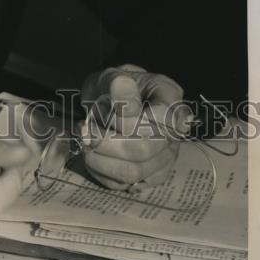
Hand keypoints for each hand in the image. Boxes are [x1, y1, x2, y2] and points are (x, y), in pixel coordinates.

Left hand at [79, 64, 187, 189]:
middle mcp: (174, 130)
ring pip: (134, 171)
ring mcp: (165, 155)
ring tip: (86, 141)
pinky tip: (93, 155)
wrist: (112, 100)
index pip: (162, 118)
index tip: (106, 109)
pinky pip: (125, 184)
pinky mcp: (151, 175)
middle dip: (106, 141)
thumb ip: (118, 84)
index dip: (129, 119)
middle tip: (84, 130)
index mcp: (169, 96)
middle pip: (143, 149)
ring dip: (101, 159)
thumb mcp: (111, 76)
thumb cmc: (114, 86)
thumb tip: (126, 99)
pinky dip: (102, 172)